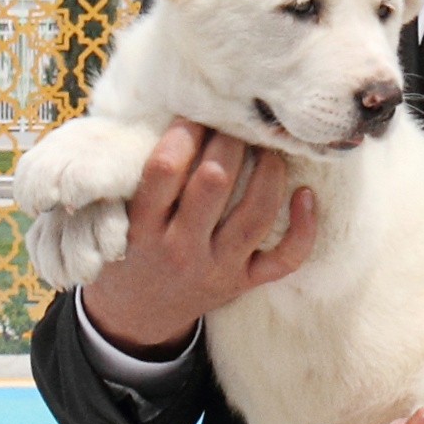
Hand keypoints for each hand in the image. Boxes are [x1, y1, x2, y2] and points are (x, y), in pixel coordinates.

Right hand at [78, 122, 316, 356]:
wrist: (138, 315)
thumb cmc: (131, 247)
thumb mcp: (117, 214)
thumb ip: (139, 172)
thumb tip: (174, 108)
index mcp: (142, 227)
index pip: (163, 169)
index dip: (183, 131)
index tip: (194, 112)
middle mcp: (180, 249)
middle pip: (214, 182)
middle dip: (229, 141)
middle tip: (235, 121)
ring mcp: (217, 268)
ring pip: (256, 214)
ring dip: (268, 171)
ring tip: (267, 147)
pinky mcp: (244, 283)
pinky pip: (285, 259)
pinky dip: (304, 228)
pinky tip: (306, 194)